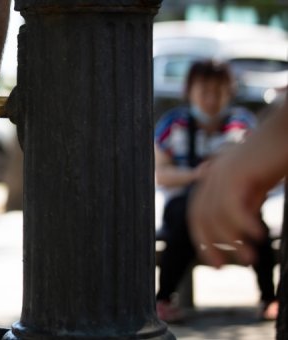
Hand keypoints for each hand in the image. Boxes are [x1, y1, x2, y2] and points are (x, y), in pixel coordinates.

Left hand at [188, 151, 266, 267]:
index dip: (203, 240)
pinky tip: (258, 236)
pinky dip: (242, 225)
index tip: (216, 263)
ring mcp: (222, 173)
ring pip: (216, 216)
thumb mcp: (256, 185)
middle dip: (209, 244)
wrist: (287, 129)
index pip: (198, 215)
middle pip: (200, 217)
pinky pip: (231, 206)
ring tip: (250, 258)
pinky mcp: (237, 172)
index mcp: (213, 178)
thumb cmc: (275, 156)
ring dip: (232, 241)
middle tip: (225, 266)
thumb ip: (244, 202)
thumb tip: (240, 232)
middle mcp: (212, 175)